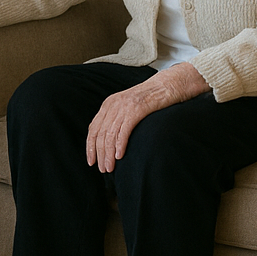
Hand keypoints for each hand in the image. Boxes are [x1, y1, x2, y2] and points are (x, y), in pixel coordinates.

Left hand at [85, 63, 209, 171]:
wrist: (166, 86)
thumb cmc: (149, 101)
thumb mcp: (127, 108)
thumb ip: (117, 120)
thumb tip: (108, 142)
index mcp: (108, 104)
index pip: (93, 128)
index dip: (90, 146)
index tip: (91, 162)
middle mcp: (113, 104)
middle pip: (100, 133)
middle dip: (99, 154)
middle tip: (103, 169)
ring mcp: (124, 106)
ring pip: (110, 134)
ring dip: (108, 153)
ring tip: (110, 167)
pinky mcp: (136, 109)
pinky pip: (124, 130)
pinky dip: (120, 144)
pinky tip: (120, 156)